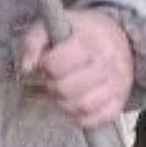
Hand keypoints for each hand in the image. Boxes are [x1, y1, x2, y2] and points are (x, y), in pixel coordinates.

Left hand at [18, 9, 136, 129]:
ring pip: (81, 106)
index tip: (47, 62)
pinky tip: (75, 102)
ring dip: (63, 103)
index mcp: (91, 40)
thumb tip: (26, 67)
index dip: (45, 66)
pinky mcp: (119, 102)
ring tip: (62, 90)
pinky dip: (79, 117)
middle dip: (52, 85)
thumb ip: (34, 41)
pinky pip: (95, 120)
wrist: (118, 38)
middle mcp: (108, 62)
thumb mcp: (54, 26)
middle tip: (53, 78)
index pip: (56, 64)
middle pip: (65, 88)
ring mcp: (117, 84)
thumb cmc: (80, 34)